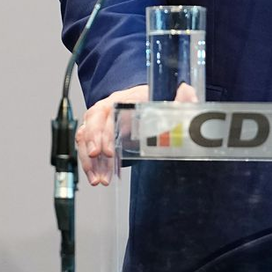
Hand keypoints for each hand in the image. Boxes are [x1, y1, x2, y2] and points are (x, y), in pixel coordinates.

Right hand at [76, 81, 197, 184]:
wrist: (144, 99)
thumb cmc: (154, 102)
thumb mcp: (169, 101)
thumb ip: (181, 99)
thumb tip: (187, 91)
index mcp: (124, 98)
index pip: (109, 112)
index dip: (105, 132)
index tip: (108, 152)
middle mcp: (107, 106)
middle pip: (92, 122)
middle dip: (91, 144)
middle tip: (97, 161)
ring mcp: (100, 119)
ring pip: (85, 135)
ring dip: (88, 159)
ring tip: (98, 179)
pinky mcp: (97, 133)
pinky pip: (86, 146)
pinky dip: (89, 163)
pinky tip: (96, 177)